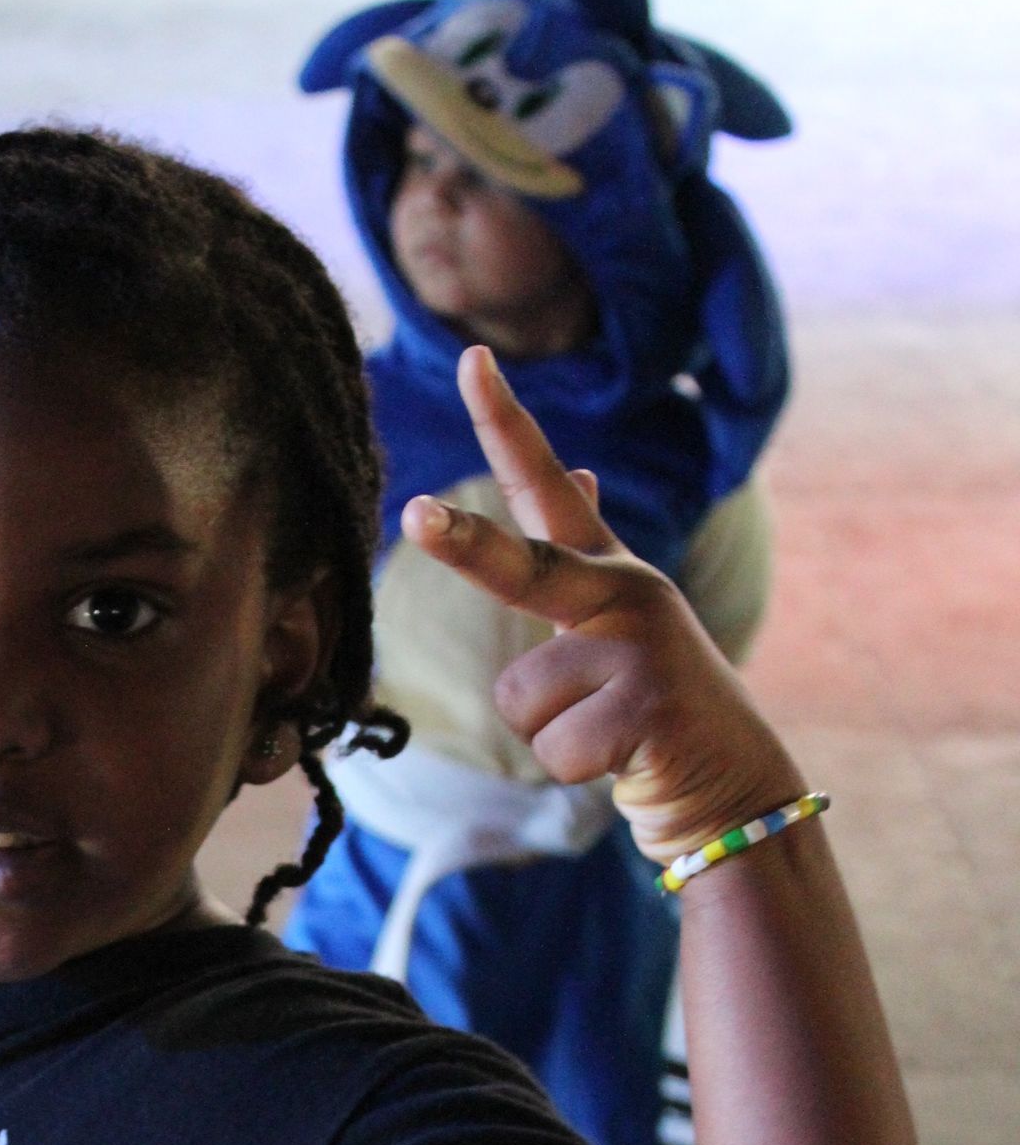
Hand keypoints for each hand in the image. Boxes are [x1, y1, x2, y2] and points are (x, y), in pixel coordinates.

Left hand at [400, 347, 803, 861]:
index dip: (507, 423)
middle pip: (522, 568)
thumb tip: (586, 471)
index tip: (470, 360)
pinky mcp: (647, 708)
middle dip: (465, 544)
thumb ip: (586, 561)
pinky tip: (625, 759)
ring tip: (607, 733)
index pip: (548, 485)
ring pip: (522, 697)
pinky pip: (552, 748)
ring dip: (551, 734)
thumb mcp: (619, 625)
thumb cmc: (651, 709)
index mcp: (609, 571)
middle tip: (415, 514)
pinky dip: (575, 770)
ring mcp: (641, 647)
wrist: (730, 785)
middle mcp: (627, 591)